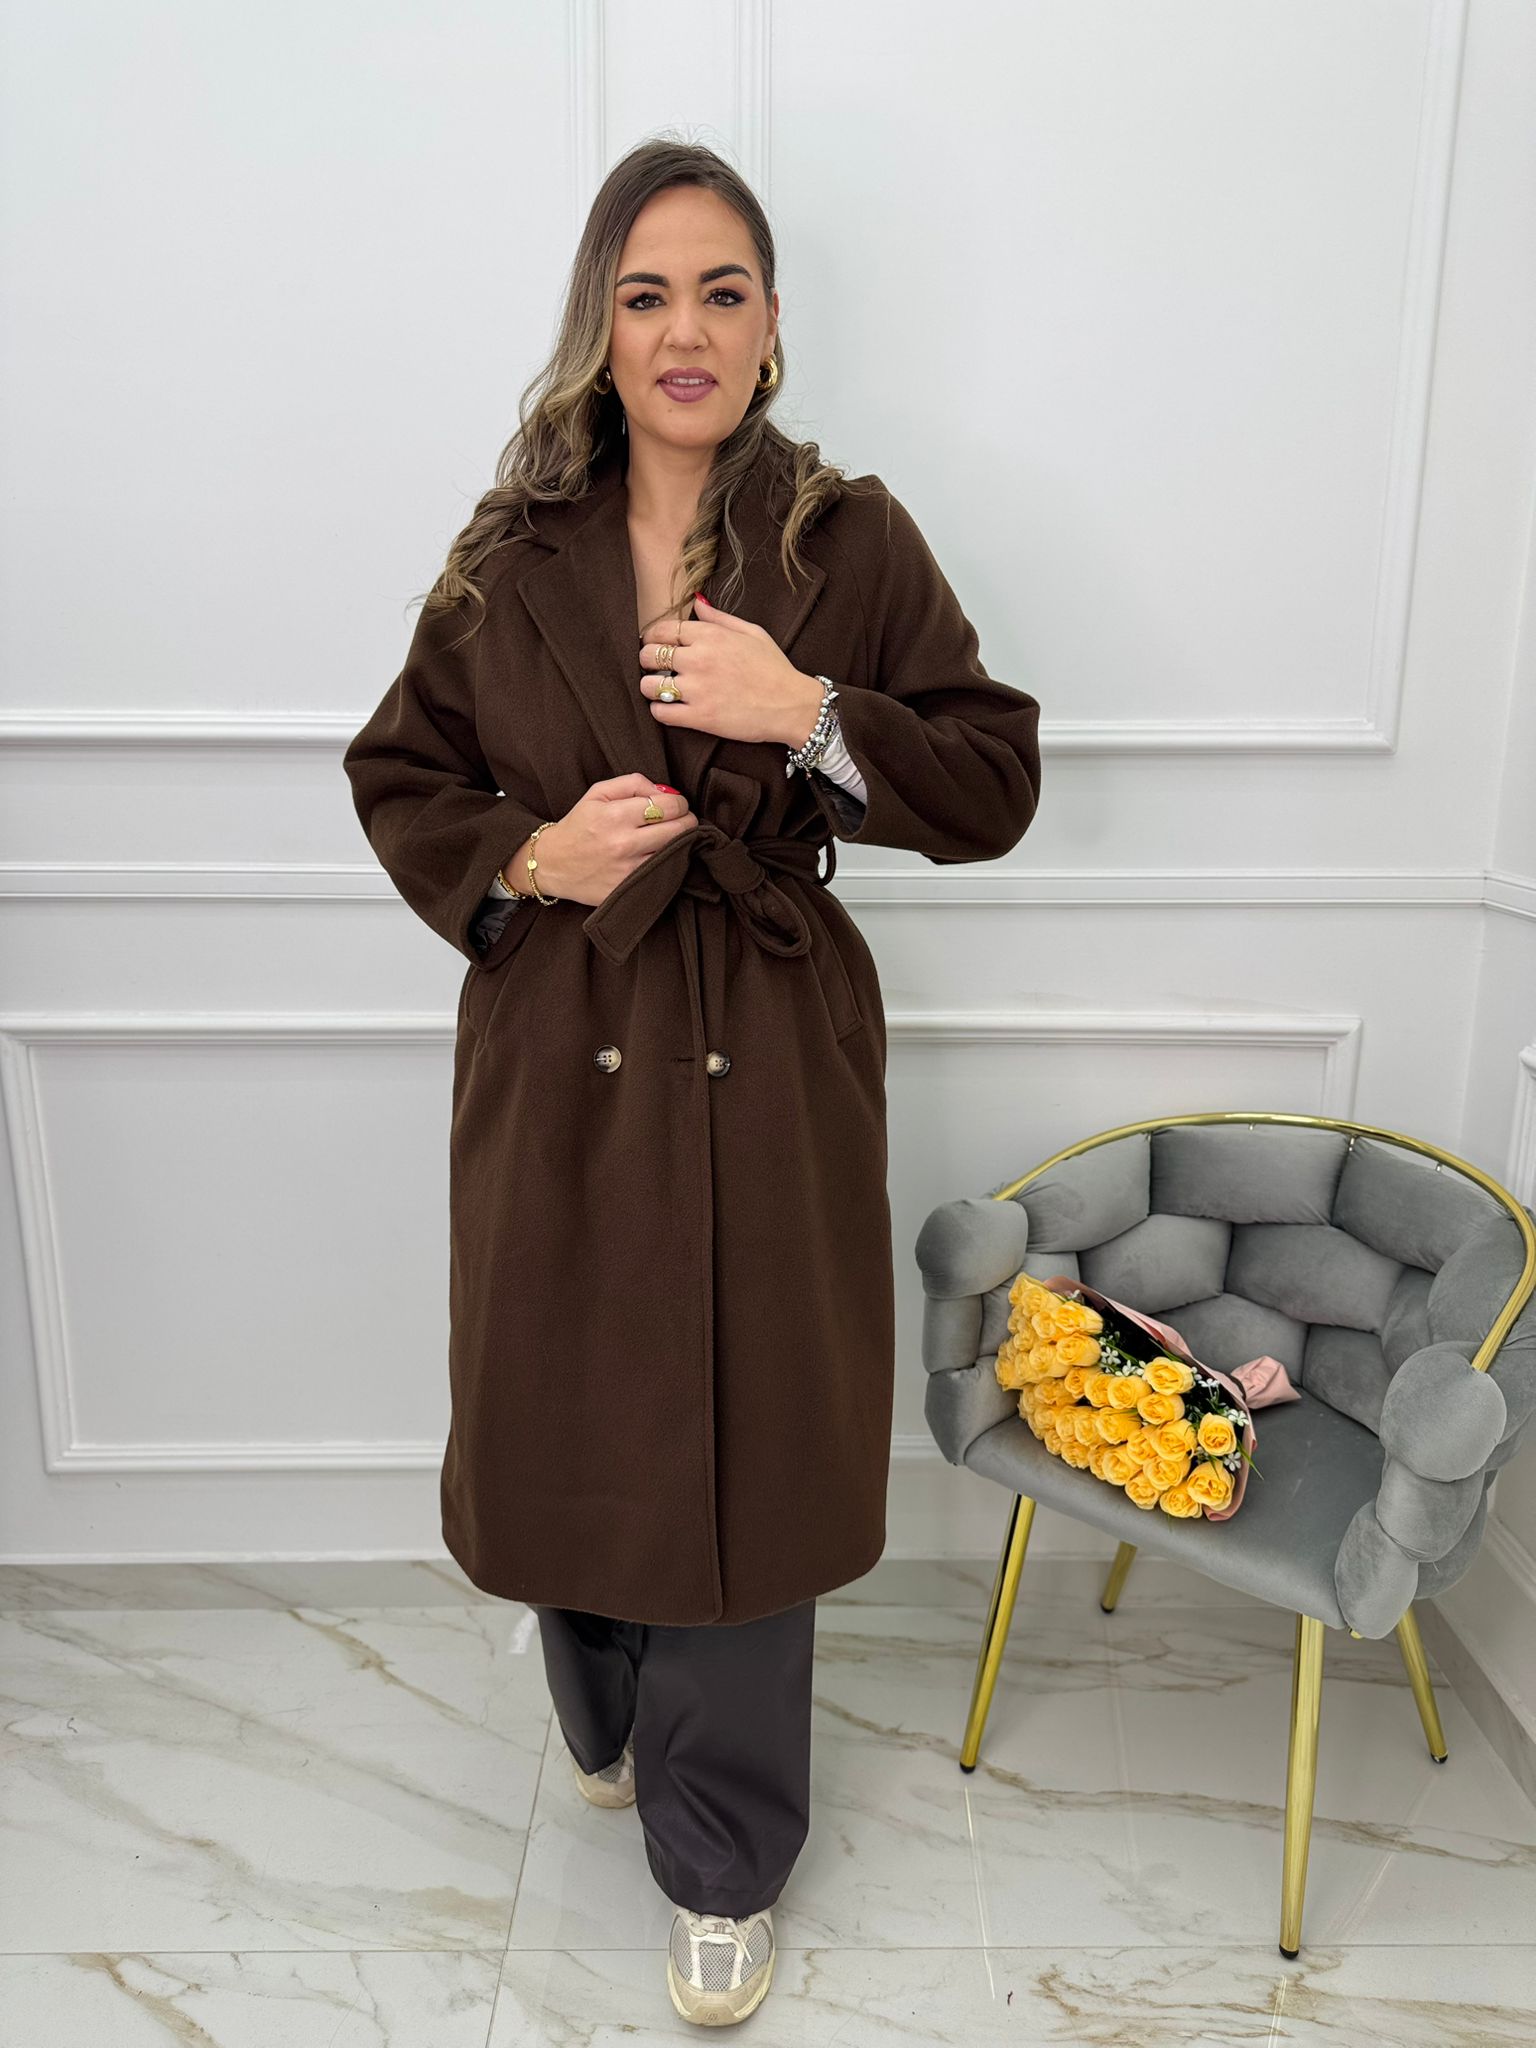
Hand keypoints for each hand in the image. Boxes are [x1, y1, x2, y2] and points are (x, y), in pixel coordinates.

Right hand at [512, 776, 697, 908]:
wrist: (551, 864)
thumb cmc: (578, 825)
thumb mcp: (597, 793)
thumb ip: (633, 784)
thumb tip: (666, 792)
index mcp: (615, 816)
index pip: (670, 806)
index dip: (681, 803)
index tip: (678, 806)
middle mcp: (624, 844)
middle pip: (679, 831)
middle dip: (687, 822)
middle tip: (682, 821)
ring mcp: (628, 872)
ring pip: (675, 854)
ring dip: (678, 845)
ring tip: (668, 839)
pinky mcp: (628, 891)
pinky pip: (662, 876)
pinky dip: (667, 865)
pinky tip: (657, 858)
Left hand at [639, 594, 824, 747]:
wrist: (792, 705)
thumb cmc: (775, 669)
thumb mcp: (752, 632)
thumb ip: (719, 617)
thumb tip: (696, 601)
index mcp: (710, 635)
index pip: (662, 630)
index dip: (653, 637)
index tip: (654, 644)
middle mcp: (699, 659)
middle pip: (649, 655)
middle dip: (647, 661)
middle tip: (656, 668)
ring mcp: (698, 689)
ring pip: (649, 685)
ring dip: (650, 687)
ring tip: (661, 690)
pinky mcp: (700, 717)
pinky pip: (661, 712)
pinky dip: (660, 711)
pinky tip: (669, 708)